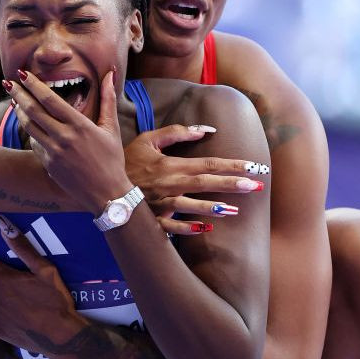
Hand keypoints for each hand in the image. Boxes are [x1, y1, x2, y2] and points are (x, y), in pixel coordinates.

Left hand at [7, 68, 130, 212]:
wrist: (107, 195)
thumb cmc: (112, 159)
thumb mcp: (111, 128)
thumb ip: (108, 99)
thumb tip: (111, 74)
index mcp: (79, 125)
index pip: (50, 99)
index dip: (34, 85)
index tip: (23, 73)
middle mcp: (63, 138)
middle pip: (33, 111)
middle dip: (18, 94)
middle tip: (8, 83)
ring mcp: (54, 152)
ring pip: (29, 127)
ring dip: (19, 112)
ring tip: (14, 102)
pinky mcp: (49, 165)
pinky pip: (35, 144)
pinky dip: (31, 132)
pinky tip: (29, 125)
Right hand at [124, 125, 268, 218]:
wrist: (102, 183)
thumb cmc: (128, 160)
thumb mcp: (148, 140)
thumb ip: (176, 133)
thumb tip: (205, 129)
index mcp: (171, 165)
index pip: (209, 163)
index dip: (233, 164)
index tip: (254, 165)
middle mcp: (170, 184)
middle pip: (207, 183)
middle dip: (233, 184)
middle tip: (257, 186)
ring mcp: (162, 203)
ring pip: (193, 206)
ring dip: (214, 208)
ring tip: (236, 210)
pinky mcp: (154, 219)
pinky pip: (173, 227)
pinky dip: (188, 228)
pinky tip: (206, 229)